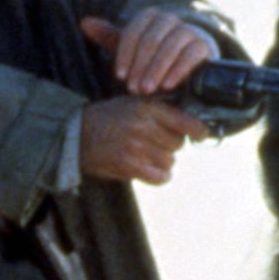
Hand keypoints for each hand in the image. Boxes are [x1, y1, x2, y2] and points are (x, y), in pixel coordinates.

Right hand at [78, 92, 206, 183]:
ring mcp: (136, 147)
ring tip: (147, 156)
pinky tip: (151, 171)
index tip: (203, 135)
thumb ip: (159, 110)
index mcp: (147, 107)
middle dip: (170, 145)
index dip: (198, 130)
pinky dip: (159, 176)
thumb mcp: (132, 102)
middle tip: (155, 144)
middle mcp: (144, 126)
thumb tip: (190, 123)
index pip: (184, 121)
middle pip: (178, 144)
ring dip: (162, 161)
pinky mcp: (129, 166)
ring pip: (169, 161)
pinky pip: (159, 176)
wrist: (75, 134)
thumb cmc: (107, 117)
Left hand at [80, 12, 223, 99]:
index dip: (125, 54)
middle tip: (133, 88)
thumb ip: (110, 36)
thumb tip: (84, 22)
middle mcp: (170, 20)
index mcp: (150, 17)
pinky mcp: (204, 46)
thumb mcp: (132, 48)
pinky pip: (192, 54)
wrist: (188, 65)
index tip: (118, 76)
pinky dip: (179, 70)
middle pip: (152, 39)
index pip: (134, 31)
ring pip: (171, 46)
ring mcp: (189, 31)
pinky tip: (169, 85)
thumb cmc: (154, 57)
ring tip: (148, 90)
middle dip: (140, 65)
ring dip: (157, 70)